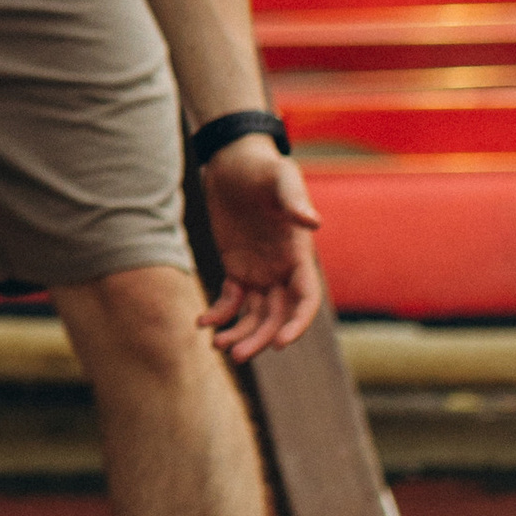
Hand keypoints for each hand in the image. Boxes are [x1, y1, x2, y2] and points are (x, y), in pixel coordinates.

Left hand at [197, 137, 323, 362]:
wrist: (234, 161)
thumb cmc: (263, 167)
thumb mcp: (282, 178)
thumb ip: (294, 200)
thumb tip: (312, 222)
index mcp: (299, 255)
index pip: (306, 298)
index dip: (297, 322)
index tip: (281, 342)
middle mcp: (282, 269)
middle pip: (277, 315)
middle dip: (261, 338)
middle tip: (238, 354)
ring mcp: (259, 271)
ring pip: (254, 314)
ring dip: (239, 333)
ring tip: (218, 345)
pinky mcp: (236, 268)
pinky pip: (230, 300)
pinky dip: (219, 314)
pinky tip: (202, 322)